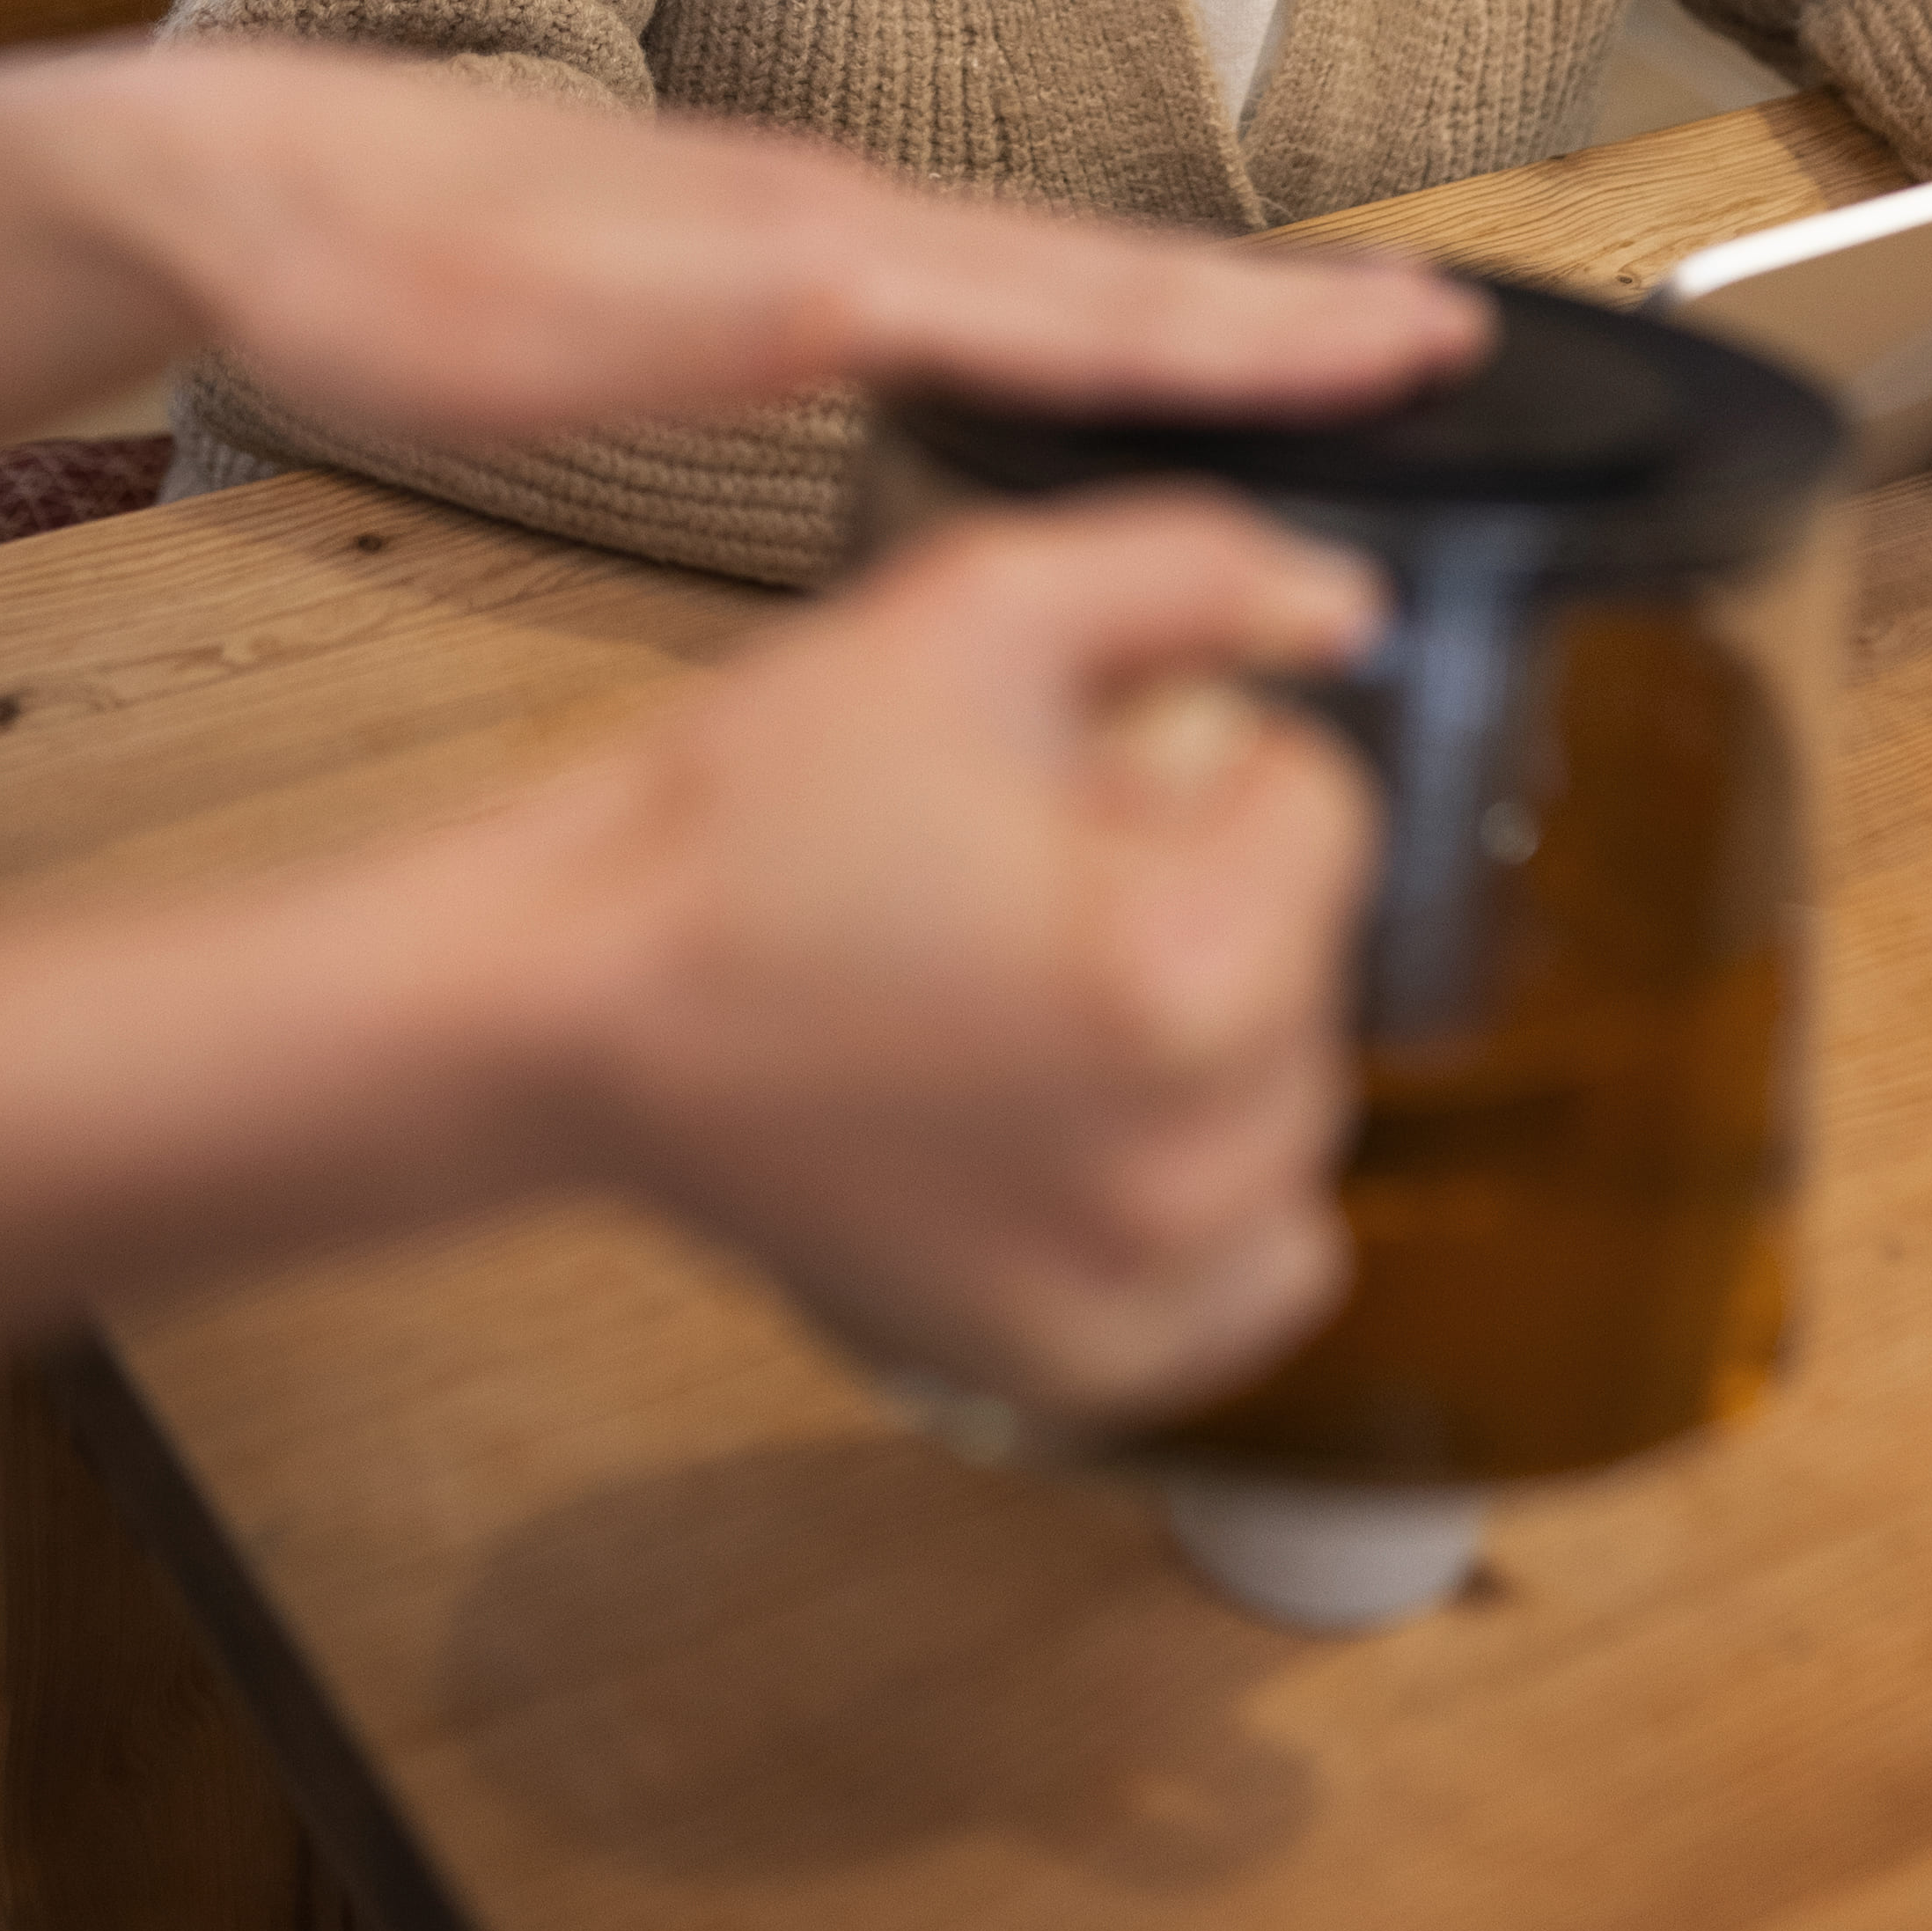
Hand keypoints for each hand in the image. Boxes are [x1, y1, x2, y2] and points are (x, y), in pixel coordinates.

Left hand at [0, 39, 1481, 566]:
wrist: (245, 174)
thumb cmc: (367, 270)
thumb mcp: (512, 322)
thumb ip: (692, 314)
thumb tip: (857, 289)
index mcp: (799, 250)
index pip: (1070, 291)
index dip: (1245, 327)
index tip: (1412, 334)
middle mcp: (827, 219)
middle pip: (1095, 267)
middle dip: (1280, 309)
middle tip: (1458, 327)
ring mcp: (798, 218)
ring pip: (1039, 266)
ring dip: (1200, 305)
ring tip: (1346, 336)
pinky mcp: (757, 239)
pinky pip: (963, 273)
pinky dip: (1077, 303)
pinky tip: (1110, 343)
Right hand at [541, 494, 1382, 1423]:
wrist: (579, 1002)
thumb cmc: (751, 817)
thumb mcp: (966, 611)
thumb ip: (1190, 571)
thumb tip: (1352, 604)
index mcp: (1186, 965)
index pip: (1324, 802)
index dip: (1195, 751)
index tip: (1066, 773)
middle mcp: (1192, 1157)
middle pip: (1320, 958)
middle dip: (1208, 889)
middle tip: (1029, 873)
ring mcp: (1140, 1283)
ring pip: (1297, 1105)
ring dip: (1213, 1033)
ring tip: (1031, 990)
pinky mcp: (1085, 1359)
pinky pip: (1258, 1266)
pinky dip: (1203, 1190)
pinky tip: (1078, 1114)